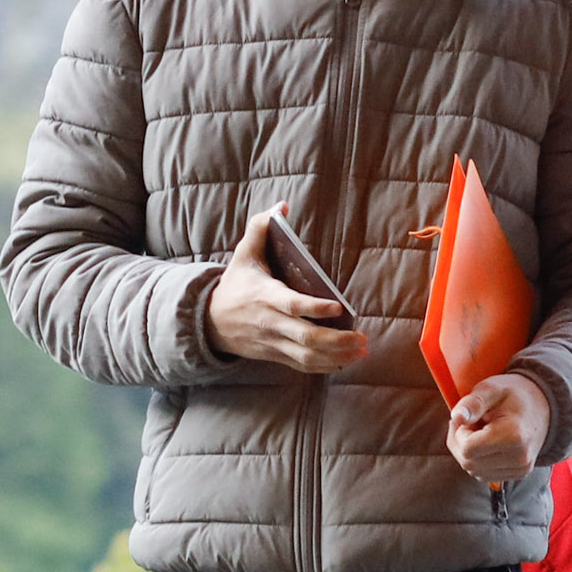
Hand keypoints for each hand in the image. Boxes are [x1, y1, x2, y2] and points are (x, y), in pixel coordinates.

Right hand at [208, 210, 360, 372]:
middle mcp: (270, 322)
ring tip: (361, 350)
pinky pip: (303, 366)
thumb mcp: (243, 255)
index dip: (315, 308)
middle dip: (337, 340)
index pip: (292, 304)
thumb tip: (281, 205)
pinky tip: (347, 360)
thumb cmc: (235, 285)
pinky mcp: (276, 356)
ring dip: (337, 356)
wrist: (210, 321)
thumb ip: (260, 228)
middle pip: (305, 337)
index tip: (338, 306)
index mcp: (264, 296)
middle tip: (361, 337)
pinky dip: (326, 366)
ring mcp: (273, 342)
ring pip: (307, 356)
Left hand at [446, 370, 553, 483]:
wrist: (542, 408)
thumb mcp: (492, 389)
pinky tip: (486, 444)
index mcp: (514, 435)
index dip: (458, 432)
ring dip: (467, 452)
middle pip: (468, 462)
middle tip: (470, 423)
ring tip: (480, 433)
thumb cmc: (514, 395)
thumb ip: (473, 402)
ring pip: (473, 470)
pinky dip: (477, 460)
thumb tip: (456, 417)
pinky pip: (483, 474)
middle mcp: (520, 458)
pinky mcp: (518, 474)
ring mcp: (521, 468)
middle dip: (460, 443)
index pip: (467, 448)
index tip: (468, 418)